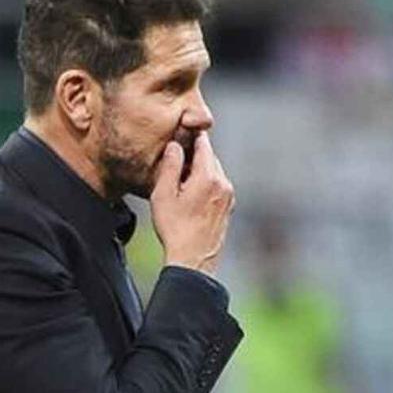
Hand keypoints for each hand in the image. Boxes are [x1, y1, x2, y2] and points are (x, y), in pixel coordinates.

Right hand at [149, 131, 233, 275]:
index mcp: (209, 177)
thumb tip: (175, 146)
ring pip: (213, 171)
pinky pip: (217, 185)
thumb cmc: (175, 229)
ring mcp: (229, 196)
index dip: (191, 136)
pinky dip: (205, 184)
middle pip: (209, 157)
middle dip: (193, 155)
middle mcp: (224, 183)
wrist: (193, 260)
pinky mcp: (228, 207)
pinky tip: (190, 196)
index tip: (181, 132)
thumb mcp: (164, 194)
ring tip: (179, 182)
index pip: (203, 144)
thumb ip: (170, 165)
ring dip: (199, 170)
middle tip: (175, 159)